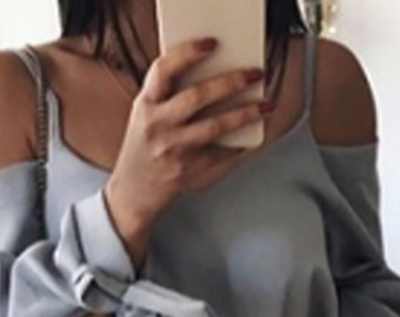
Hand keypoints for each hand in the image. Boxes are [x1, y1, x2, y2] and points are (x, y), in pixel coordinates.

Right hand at [103, 36, 271, 238]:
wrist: (134, 190)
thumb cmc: (146, 146)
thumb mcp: (147, 114)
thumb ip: (170, 94)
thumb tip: (216, 72)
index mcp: (146, 104)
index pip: (163, 70)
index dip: (187, 53)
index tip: (212, 43)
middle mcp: (158, 126)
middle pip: (197, 97)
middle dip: (230, 82)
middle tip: (255, 73)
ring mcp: (175, 150)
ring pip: (215, 127)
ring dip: (245, 114)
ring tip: (266, 104)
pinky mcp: (190, 171)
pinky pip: (222, 153)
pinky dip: (241, 143)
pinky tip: (254, 135)